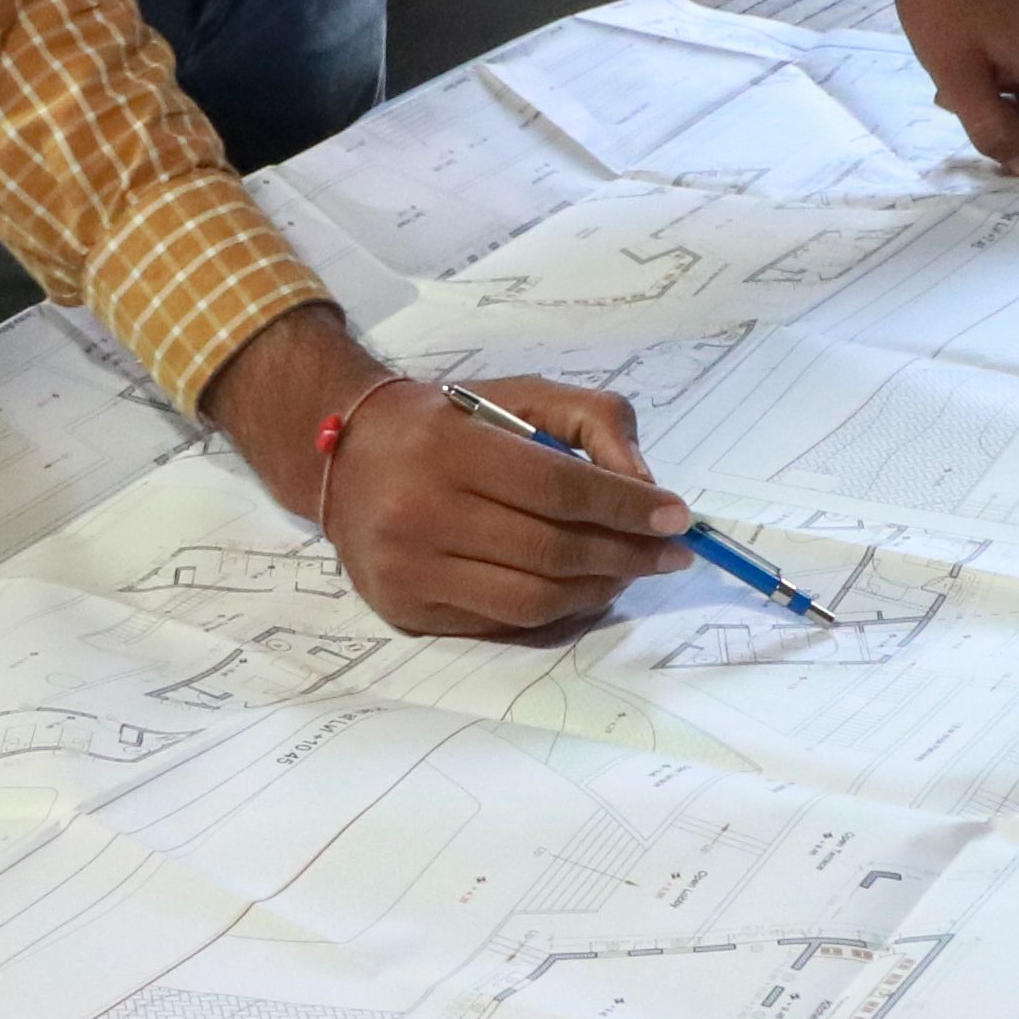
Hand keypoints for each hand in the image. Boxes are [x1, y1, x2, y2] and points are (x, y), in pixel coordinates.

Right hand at [206, 307, 694, 635]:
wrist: (341, 456)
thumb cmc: (444, 423)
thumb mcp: (518, 396)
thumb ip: (593, 419)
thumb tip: (645, 487)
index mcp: (448, 448)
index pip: (558, 489)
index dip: (625, 507)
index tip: (676, 516)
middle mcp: (419, 512)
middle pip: (552, 551)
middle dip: (626, 554)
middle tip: (669, 552)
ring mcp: (409, 570)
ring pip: (533, 599)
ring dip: (598, 590)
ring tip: (628, 571)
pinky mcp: (405, 610)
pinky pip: (502, 622)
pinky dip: (555, 609)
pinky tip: (579, 588)